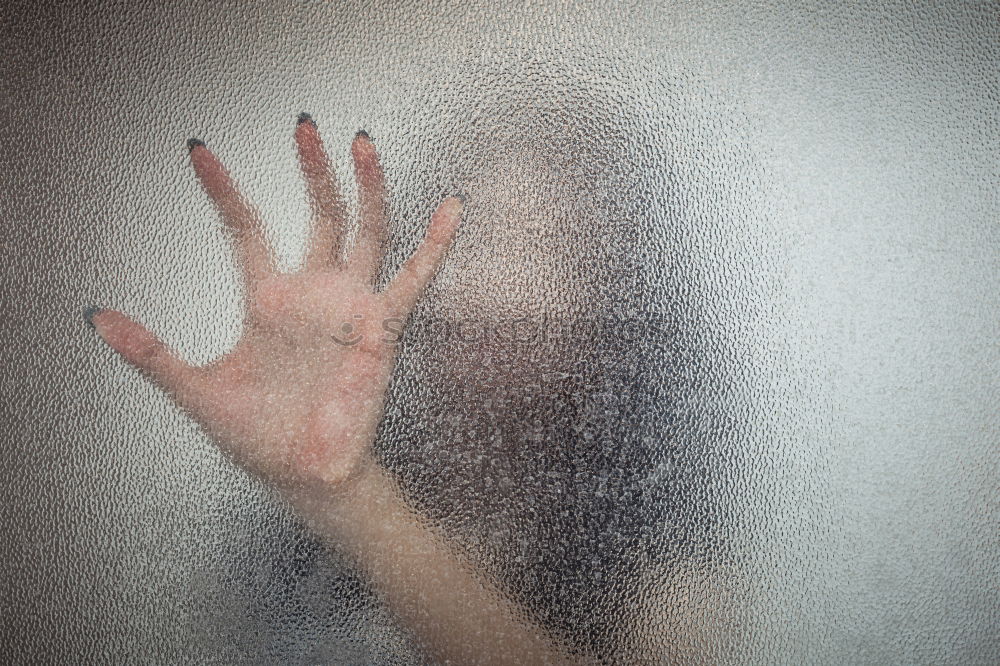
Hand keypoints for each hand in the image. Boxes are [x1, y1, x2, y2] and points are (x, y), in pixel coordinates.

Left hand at [88, 116, 462, 495]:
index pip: (247, 229)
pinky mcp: (380, 326)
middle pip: (318, 214)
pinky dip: (435, 245)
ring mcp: (349, 305)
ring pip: (365, 230)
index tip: (198, 151)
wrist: (304, 474)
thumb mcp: (198, 390)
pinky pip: (413, 278)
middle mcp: (313, 294)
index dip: (223, 190)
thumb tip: (98, 317)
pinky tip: (452, 209)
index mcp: (268, 301)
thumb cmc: (257, 437)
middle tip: (304, 125)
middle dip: (312, 170)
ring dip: (366, 187)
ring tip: (360, 142)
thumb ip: (153, 354)